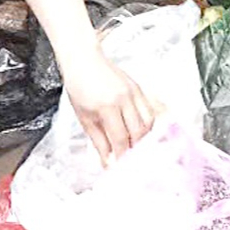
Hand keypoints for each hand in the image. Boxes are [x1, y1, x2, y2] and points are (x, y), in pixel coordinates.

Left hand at [62, 47, 155, 165]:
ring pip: (148, 122)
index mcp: (107, 106)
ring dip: (143, 138)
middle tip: (129, 161)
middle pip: (138, 132)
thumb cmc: (79, 86)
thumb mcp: (84, 118)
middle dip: (135, 150)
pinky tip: (139, 131)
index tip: (120, 168)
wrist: (83, 60)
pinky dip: (147, 124)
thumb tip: (108, 161)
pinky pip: (149, 110)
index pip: (121, 139)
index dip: (122, 157)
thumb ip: (99, 141)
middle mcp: (124, 99)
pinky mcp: (138, 88)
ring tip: (134, 147)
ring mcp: (133, 92)